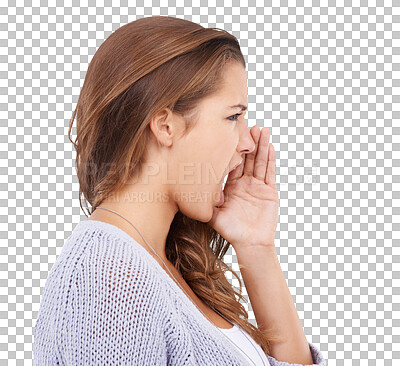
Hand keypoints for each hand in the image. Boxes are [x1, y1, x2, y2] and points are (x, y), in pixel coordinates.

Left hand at [207, 126, 278, 250]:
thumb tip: (187, 190)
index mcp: (231, 186)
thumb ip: (204, 202)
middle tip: (249, 125)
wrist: (249, 244)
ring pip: (260, 162)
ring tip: (262, 130)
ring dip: (262, 146)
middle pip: (248, 158)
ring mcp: (258, 186)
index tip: (230, 133)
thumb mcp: (213, 214)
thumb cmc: (231, 231)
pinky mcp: (269, 191)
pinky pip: (270, 173)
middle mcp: (244, 183)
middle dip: (249, 142)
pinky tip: (271, 147)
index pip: (232, 163)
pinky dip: (270, 160)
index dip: (232, 149)